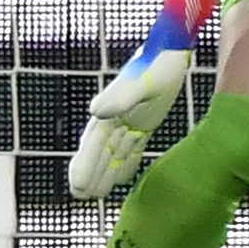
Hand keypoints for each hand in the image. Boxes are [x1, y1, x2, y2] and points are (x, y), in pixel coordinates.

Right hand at [73, 0, 222, 197]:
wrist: (172, 51)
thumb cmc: (158, 64)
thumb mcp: (142, 82)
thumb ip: (120, 98)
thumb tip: (96, 113)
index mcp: (109, 113)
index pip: (92, 145)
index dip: (84, 166)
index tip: (76, 186)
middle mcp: (115, 119)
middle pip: (99, 153)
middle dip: (90, 174)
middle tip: (80, 196)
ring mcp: (128, 121)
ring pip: (113, 154)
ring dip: (105, 173)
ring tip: (94, 194)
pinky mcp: (144, 122)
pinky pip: (131, 148)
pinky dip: (126, 164)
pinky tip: (122, 178)